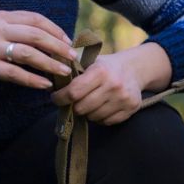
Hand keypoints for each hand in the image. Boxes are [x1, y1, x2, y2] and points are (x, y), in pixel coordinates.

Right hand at [0, 11, 76, 88]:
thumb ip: (12, 27)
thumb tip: (42, 37)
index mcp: (0, 17)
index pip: (35, 18)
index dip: (55, 29)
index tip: (68, 40)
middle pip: (37, 35)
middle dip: (59, 47)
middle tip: (73, 58)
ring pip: (29, 54)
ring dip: (50, 63)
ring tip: (65, 72)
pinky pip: (14, 73)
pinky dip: (32, 80)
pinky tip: (45, 85)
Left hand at [51, 43, 171, 125]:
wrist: (135, 69)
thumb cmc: (105, 67)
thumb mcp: (89, 61)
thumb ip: (70, 69)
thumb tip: (48, 80)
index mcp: (101, 71)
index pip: (73, 92)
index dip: (60, 98)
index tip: (56, 98)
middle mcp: (114, 85)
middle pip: (82, 108)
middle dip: (73, 107)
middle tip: (71, 102)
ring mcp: (124, 98)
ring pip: (94, 117)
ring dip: (87, 113)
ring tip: (88, 104)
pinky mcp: (131, 108)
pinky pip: (107, 122)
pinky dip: (100, 118)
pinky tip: (100, 108)